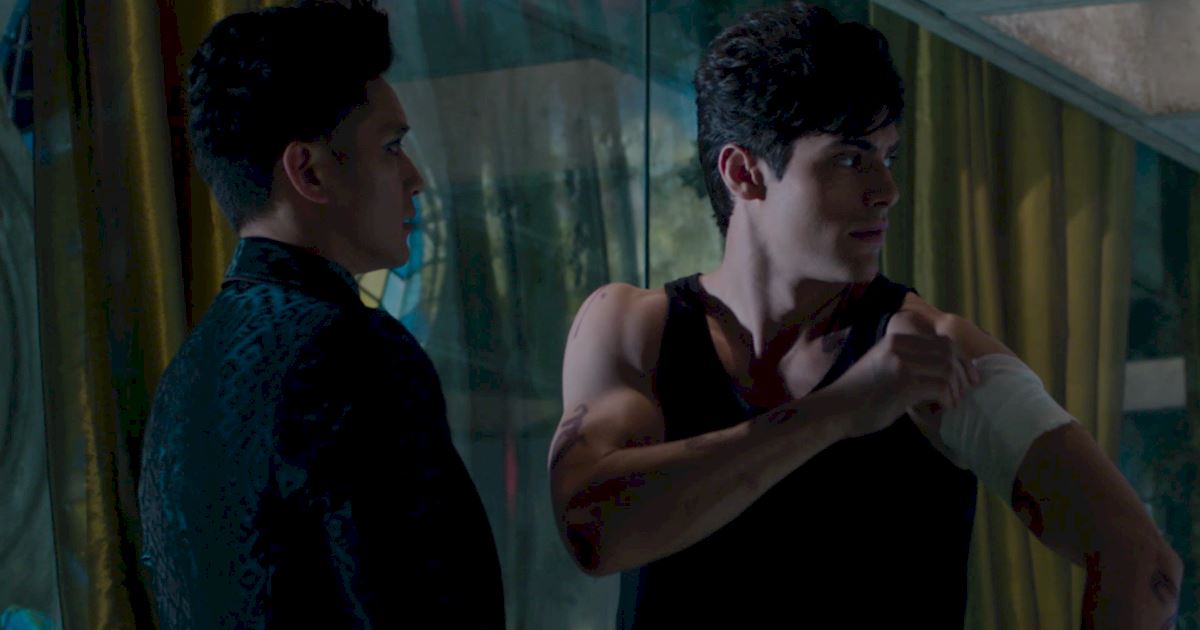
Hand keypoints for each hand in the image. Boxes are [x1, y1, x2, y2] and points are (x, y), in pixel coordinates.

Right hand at [833, 311, 979, 439]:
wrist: (834, 410)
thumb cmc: (858, 396)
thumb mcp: (881, 367)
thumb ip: (905, 362)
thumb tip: (939, 370)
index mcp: (896, 340)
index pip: (942, 342)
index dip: (960, 359)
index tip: (968, 377)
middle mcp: (900, 346)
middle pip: (949, 352)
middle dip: (964, 372)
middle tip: (968, 391)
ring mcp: (902, 362)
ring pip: (948, 368)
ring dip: (956, 388)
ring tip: (953, 402)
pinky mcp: (904, 382)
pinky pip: (941, 386)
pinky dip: (948, 398)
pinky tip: (943, 408)